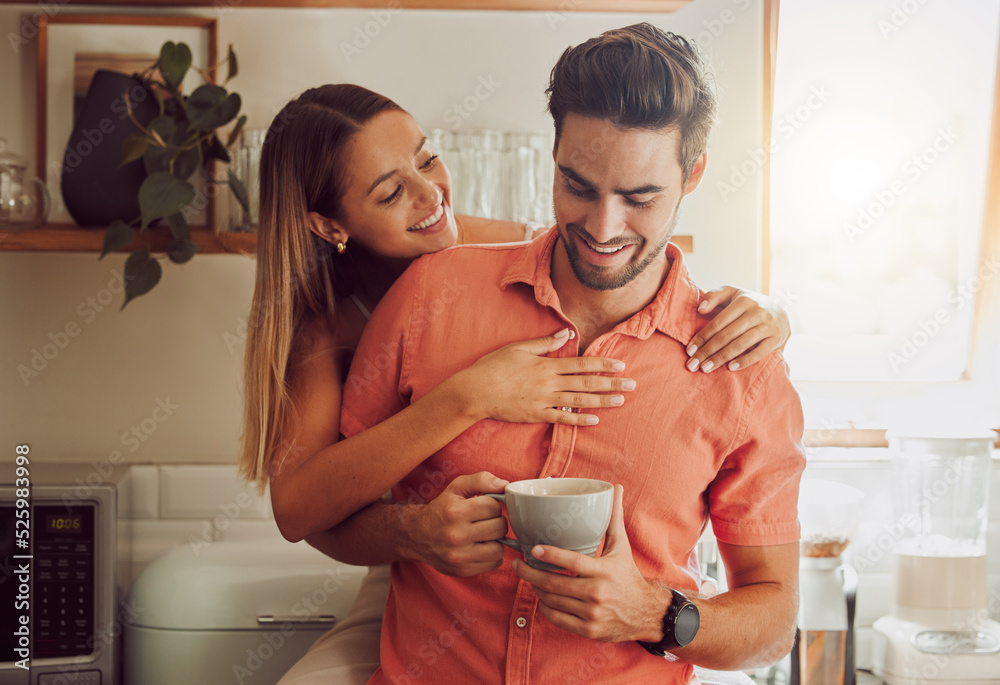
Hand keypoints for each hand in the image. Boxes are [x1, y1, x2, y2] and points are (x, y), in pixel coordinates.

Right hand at [408, 471, 508, 576]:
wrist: (417, 536)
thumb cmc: (441, 509)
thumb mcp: (456, 487)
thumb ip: (481, 480)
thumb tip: (505, 484)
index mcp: (455, 512)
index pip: (494, 507)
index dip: (492, 505)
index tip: (484, 507)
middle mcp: (456, 535)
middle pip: (499, 528)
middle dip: (496, 522)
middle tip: (485, 521)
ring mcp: (459, 556)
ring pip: (499, 549)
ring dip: (496, 541)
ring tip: (484, 535)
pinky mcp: (462, 570)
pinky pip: (493, 563)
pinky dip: (492, 555)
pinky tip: (481, 547)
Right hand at [455, 329, 635, 425]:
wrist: (475, 391)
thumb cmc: (493, 366)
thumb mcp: (518, 348)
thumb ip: (544, 342)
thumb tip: (566, 333)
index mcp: (546, 365)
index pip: (581, 364)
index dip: (603, 364)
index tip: (620, 364)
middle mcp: (549, 383)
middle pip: (586, 383)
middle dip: (611, 383)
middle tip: (632, 384)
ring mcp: (544, 401)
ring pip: (579, 402)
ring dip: (602, 401)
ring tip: (620, 400)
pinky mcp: (536, 416)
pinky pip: (562, 418)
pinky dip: (579, 420)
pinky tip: (595, 420)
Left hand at [512, 485, 668, 642]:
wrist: (645, 613)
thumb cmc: (627, 575)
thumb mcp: (621, 547)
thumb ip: (614, 518)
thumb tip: (617, 487)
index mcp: (604, 571)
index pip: (572, 562)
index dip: (550, 555)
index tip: (533, 548)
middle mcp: (597, 594)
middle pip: (554, 584)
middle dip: (530, 573)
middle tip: (517, 564)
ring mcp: (592, 614)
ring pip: (552, 601)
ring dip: (535, 588)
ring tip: (528, 576)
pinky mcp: (588, 630)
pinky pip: (557, 618)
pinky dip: (545, 607)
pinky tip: (541, 596)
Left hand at [685, 287, 790, 372]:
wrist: (781, 311)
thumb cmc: (748, 304)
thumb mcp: (732, 293)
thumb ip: (714, 296)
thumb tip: (700, 309)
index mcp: (743, 301)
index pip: (718, 322)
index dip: (702, 337)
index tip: (689, 350)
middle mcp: (757, 312)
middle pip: (727, 335)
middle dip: (708, 351)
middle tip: (693, 364)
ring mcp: (768, 325)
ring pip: (741, 344)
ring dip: (721, 358)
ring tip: (706, 368)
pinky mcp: (777, 338)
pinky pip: (759, 352)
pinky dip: (745, 361)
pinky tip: (730, 368)